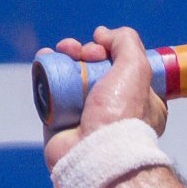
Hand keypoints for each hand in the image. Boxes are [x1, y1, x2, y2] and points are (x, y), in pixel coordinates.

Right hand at [39, 26, 168, 169]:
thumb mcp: (137, 68)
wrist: (95, 154)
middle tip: (82, 52)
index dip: (111, 51)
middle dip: (86, 51)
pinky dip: (45, 70)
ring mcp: (85, 113)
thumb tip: (103, 33)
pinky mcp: (58, 119)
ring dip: (65, 56)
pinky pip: (50, 89)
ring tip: (61, 50)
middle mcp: (114, 107)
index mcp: (142, 101)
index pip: (125, 67)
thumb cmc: (122, 113)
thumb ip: (127, 42)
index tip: (103, 46)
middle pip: (96, 68)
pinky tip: (44, 57)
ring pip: (72, 76)